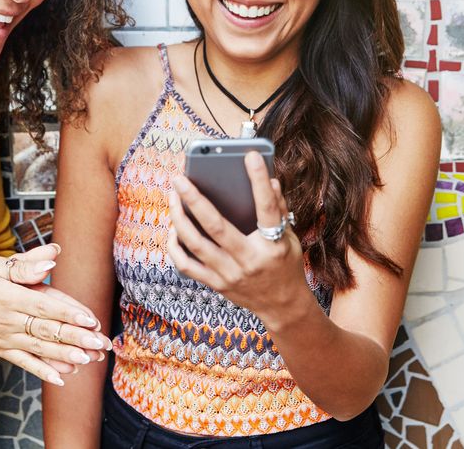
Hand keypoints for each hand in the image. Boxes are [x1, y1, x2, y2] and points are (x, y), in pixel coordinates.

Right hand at [0, 243, 111, 385]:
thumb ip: (25, 263)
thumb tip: (53, 255)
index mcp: (10, 296)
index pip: (44, 305)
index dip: (68, 312)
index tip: (90, 319)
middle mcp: (9, 320)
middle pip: (47, 329)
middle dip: (76, 337)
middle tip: (101, 343)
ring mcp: (6, 338)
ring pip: (40, 348)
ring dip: (66, 356)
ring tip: (89, 360)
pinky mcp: (3, 350)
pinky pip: (25, 363)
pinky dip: (43, 371)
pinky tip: (63, 378)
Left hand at [166, 151, 306, 319]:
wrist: (282, 307)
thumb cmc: (286, 265)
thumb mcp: (290, 237)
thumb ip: (279, 208)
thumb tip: (269, 179)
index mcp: (273, 246)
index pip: (267, 209)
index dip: (259, 181)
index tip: (249, 156)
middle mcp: (249, 261)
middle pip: (216, 227)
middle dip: (194, 199)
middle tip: (179, 178)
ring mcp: (230, 275)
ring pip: (195, 244)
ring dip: (179, 219)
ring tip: (173, 197)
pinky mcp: (216, 284)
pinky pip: (187, 265)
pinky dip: (175, 246)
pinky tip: (173, 229)